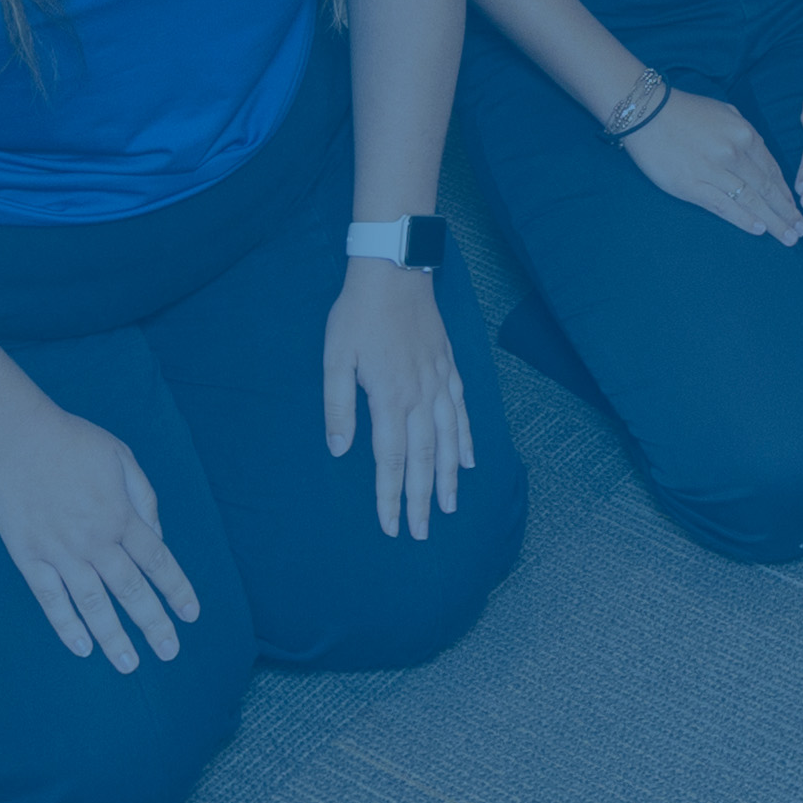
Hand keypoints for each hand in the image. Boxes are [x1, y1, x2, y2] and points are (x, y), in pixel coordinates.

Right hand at [0, 403, 201, 668]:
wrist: (16, 439)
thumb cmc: (72, 443)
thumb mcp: (122, 458)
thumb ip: (144, 497)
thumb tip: (155, 535)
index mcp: (122, 516)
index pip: (158, 561)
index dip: (176, 589)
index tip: (191, 615)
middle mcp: (96, 542)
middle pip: (131, 591)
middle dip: (153, 624)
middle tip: (169, 652)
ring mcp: (61, 554)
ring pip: (93, 605)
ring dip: (114, 637)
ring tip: (129, 665)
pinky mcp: (30, 559)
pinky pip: (51, 600)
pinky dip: (67, 627)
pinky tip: (82, 649)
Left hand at [324, 258, 475, 537]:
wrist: (393, 270)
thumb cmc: (357, 314)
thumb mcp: (335, 359)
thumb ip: (338, 407)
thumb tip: (340, 451)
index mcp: (390, 397)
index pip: (391, 460)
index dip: (390, 496)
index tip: (390, 526)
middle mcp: (420, 396)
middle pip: (423, 459)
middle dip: (421, 499)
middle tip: (421, 532)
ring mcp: (439, 383)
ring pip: (448, 441)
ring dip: (447, 478)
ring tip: (447, 507)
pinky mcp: (449, 369)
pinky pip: (461, 412)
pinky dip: (466, 439)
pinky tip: (467, 460)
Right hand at [623, 89, 802, 245]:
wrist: (647, 111)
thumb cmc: (686, 111)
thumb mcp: (724, 113)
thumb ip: (745, 134)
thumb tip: (761, 158)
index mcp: (744, 134)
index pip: (772, 170)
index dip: (786, 192)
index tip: (797, 209)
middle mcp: (734, 152)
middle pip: (767, 188)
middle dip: (787, 212)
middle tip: (801, 230)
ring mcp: (713, 170)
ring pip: (750, 200)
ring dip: (772, 221)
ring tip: (788, 237)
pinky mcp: (692, 185)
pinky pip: (723, 206)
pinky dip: (743, 219)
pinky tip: (759, 230)